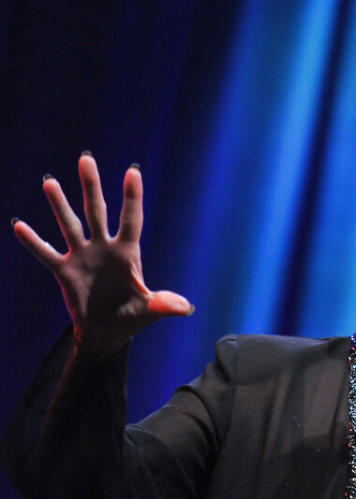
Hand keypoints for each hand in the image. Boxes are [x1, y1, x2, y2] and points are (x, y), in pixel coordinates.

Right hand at [12, 153, 192, 353]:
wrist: (107, 331)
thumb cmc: (132, 316)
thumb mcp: (149, 310)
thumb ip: (165, 304)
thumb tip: (186, 308)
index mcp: (128, 253)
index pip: (131, 219)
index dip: (132, 197)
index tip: (132, 171)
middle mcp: (104, 248)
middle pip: (97, 211)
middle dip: (91, 187)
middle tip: (86, 159)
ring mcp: (83, 256)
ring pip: (70, 225)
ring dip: (60, 205)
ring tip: (50, 182)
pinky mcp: (64, 271)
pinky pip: (46, 254)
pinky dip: (33, 242)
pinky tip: (19, 225)